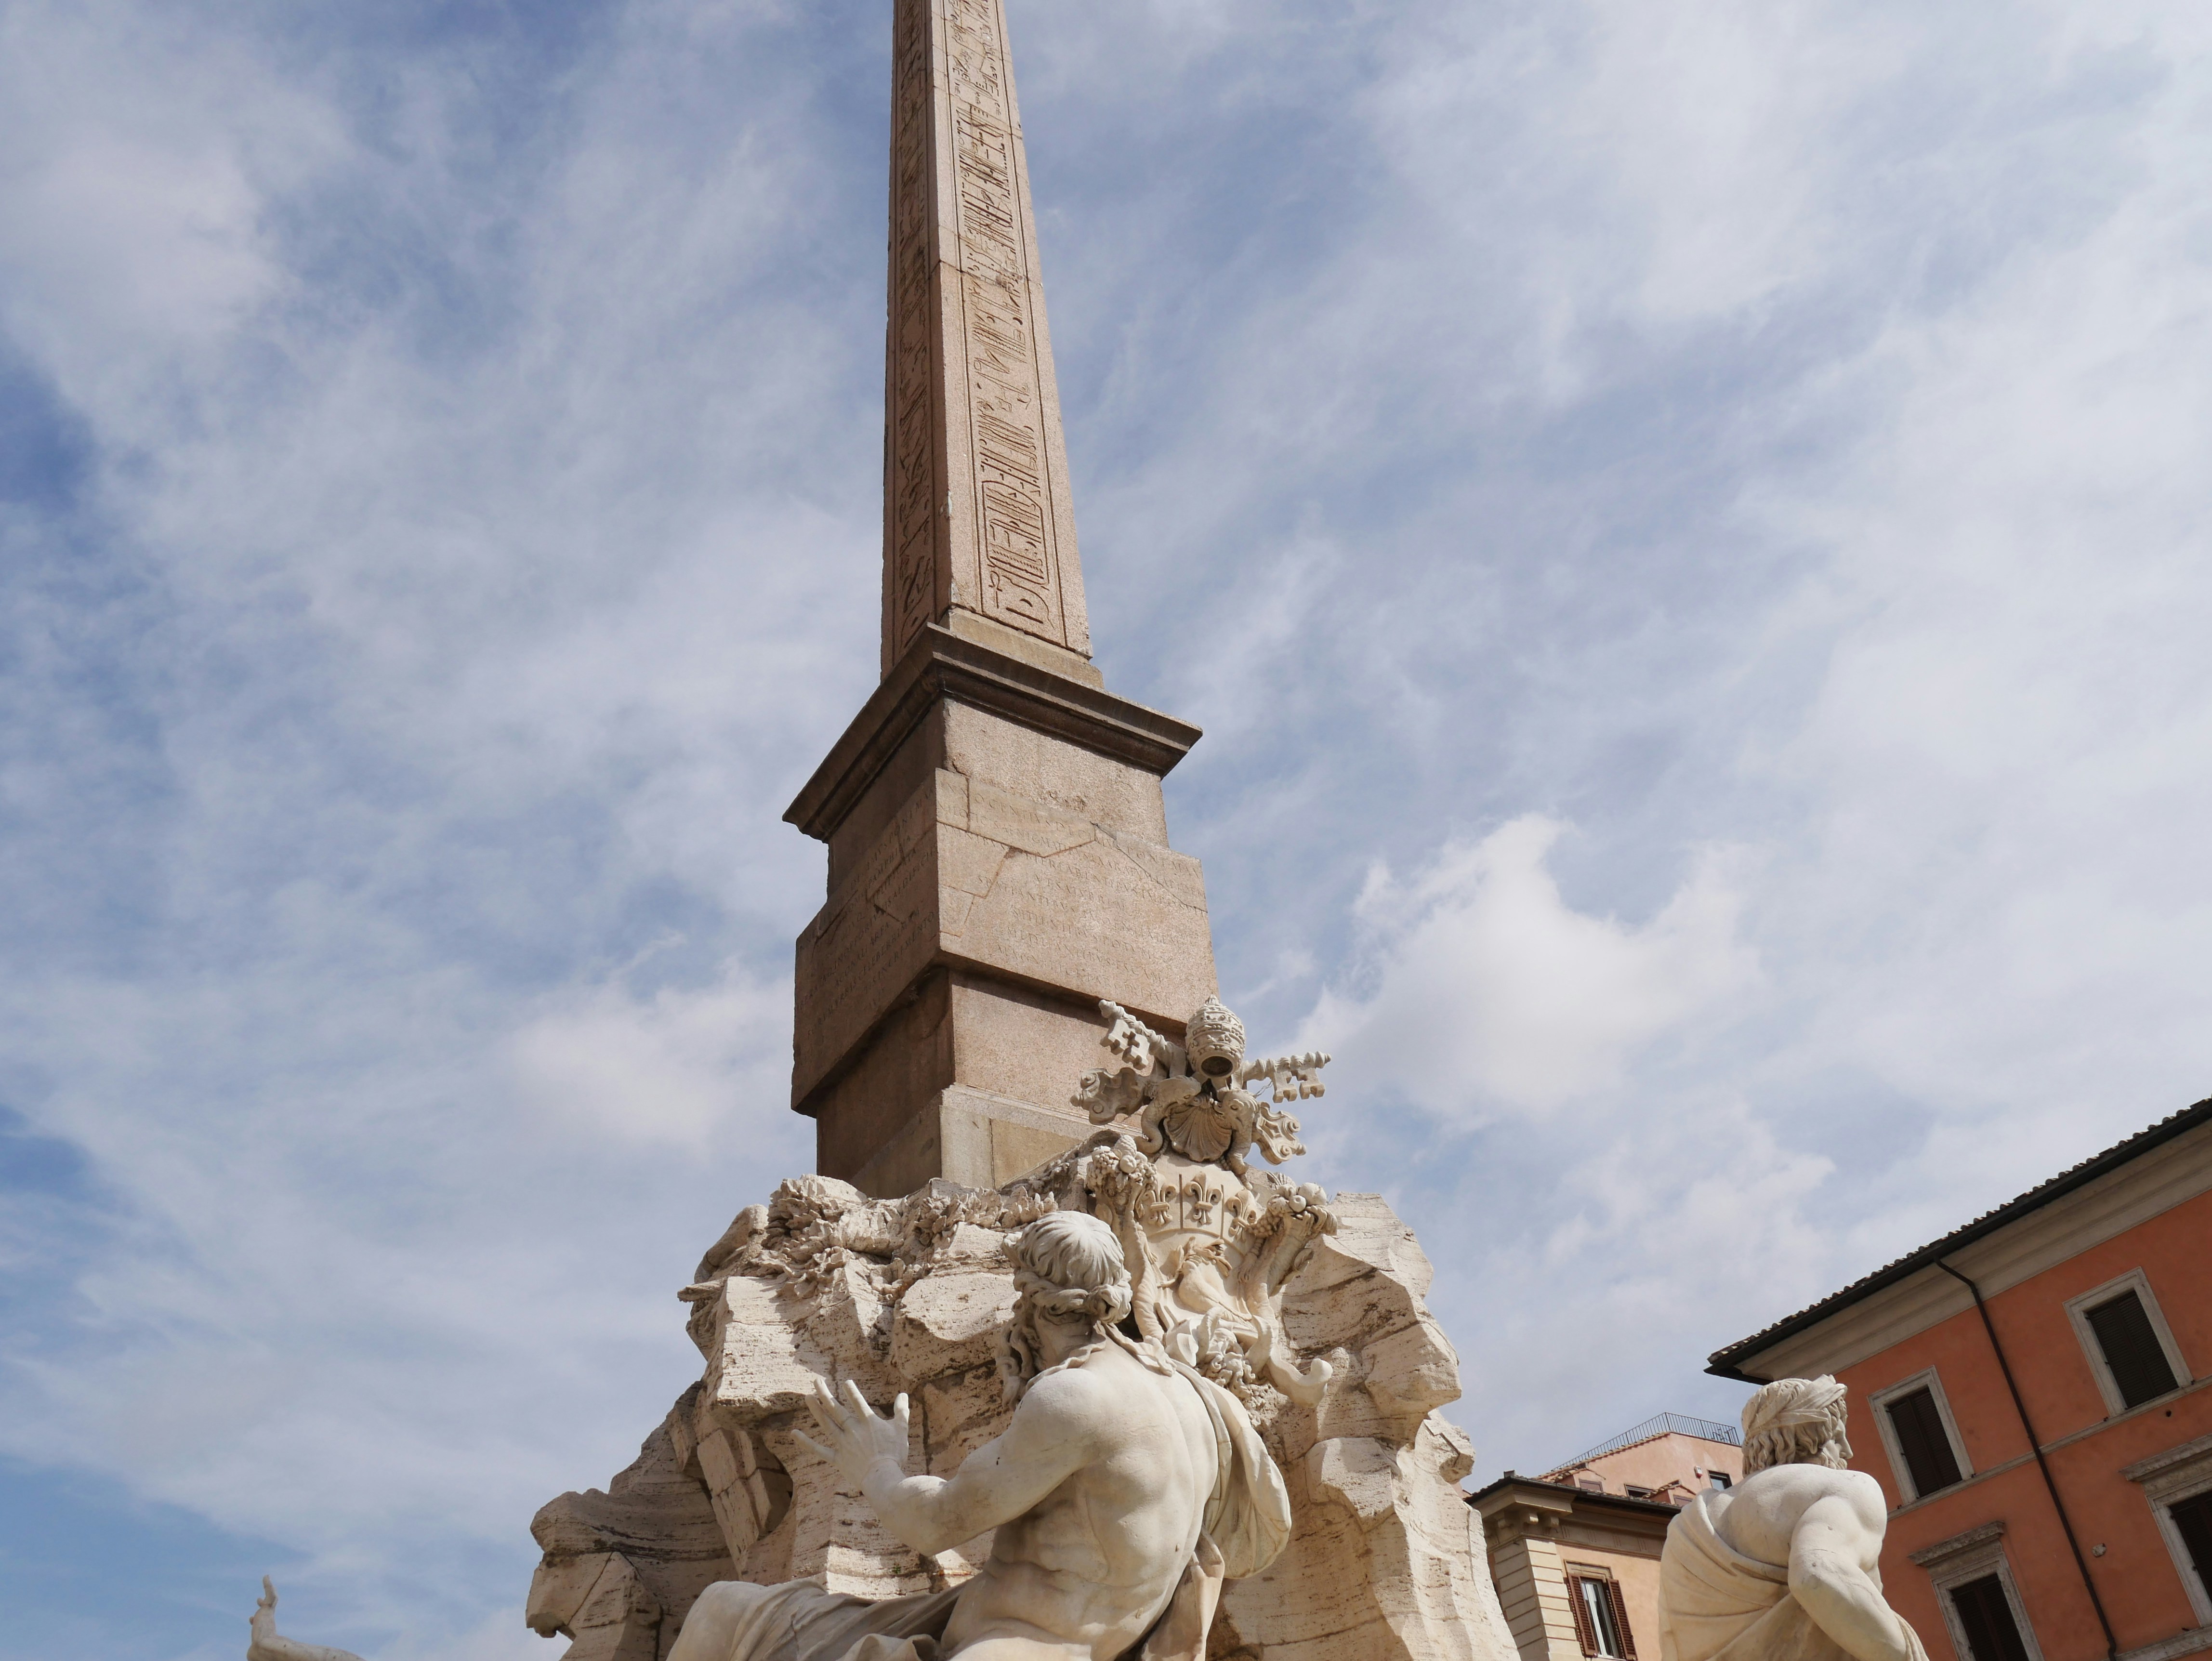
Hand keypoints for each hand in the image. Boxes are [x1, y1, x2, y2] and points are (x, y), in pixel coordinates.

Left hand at [794, 1379, 911, 1489]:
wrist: (882, 1477)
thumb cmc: (894, 1454)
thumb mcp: (901, 1430)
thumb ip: (901, 1411)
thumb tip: (903, 1394)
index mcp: (868, 1421)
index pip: (857, 1400)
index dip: (851, 1390)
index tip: (844, 1382)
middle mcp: (852, 1429)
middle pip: (836, 1408)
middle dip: (825, 1393)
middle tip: (816, 1381)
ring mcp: (843, 1443)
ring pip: (826, 1423)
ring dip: (816, 1410)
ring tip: (807, 1397)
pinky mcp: (837, 1458)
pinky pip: (819, 1449)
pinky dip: (806, 1442)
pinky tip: (794, 1433)